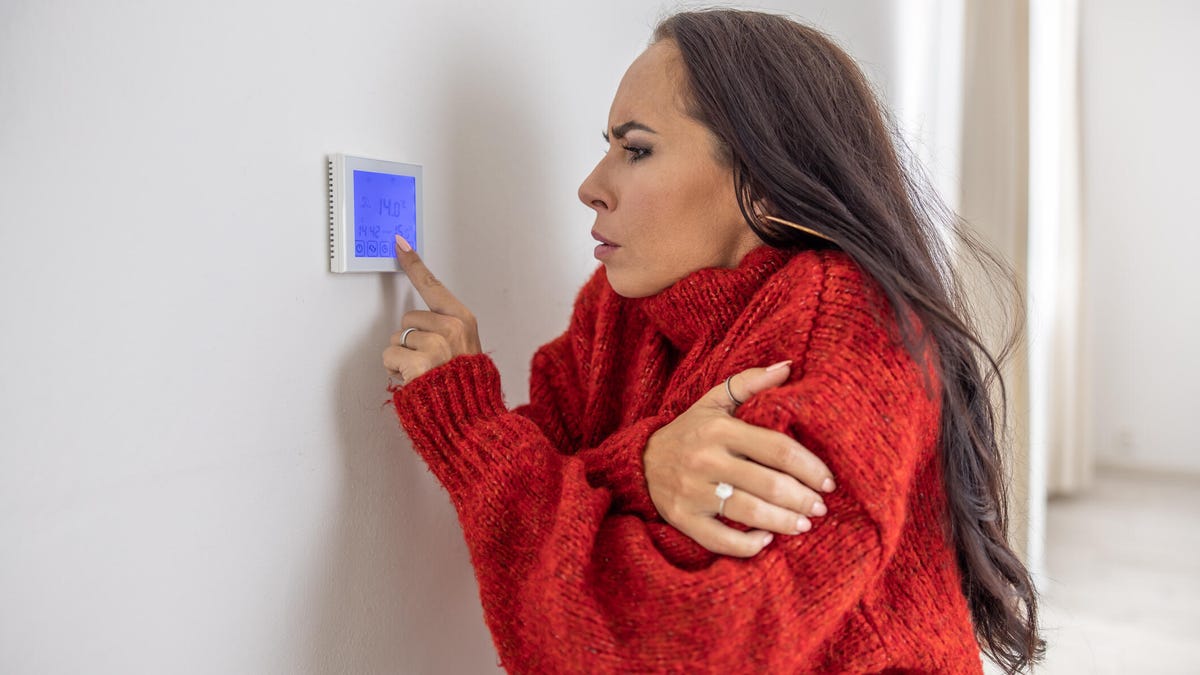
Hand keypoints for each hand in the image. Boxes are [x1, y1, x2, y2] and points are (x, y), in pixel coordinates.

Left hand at [383, 235, 481, 384]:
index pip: (434, 285)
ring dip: (402, 358)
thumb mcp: (466, 349)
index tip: (399, 243)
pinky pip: (390, 356)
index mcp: (464, 320)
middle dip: (410, 340)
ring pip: (397, 339)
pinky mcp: (420, 361)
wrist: (470, 418)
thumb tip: (419, 323)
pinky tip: (413, 380)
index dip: (414, 263)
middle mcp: (452, 327)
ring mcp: (437, 344)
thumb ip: (446, 329)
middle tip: (428, 362)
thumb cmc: (465, 386)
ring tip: (423, 373)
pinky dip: (395, 371)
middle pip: (408, 319)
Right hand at [644, 362, 836, 557]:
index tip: (828, 481)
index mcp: (720, 430)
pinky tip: (766, 541)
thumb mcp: (713, 402)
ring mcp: (694, 492)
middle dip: (803, 499)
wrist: (639, 461)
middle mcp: (707, 460)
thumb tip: (788, 366)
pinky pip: (722, 540)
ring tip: (803, 525)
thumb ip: (750, 383)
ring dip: (784, 523)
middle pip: (769, 483)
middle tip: (820, 508)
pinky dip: (748, 545)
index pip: (778, 448)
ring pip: (750, 513)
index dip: (810, 467)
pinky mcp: (683, 519)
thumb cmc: (688, 431)